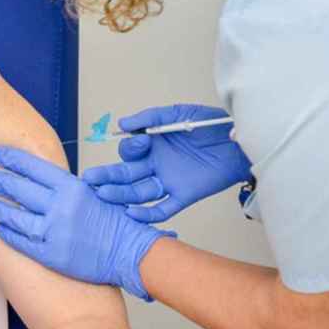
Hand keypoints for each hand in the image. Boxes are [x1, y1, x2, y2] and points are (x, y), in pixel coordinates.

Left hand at [0, 146, 174, 300]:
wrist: (130, 252)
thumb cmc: (115, 223)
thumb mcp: (92, 194)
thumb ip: (66, 188)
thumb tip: (40, 180)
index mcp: (72, 187)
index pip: (33, 168)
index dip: (12, 160)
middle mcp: (60, 207)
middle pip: (20, 189)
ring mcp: (55, 232)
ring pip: (15, 216)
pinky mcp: (52, 255)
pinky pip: (22, 242)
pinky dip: (8, 234)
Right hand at [83, 104, 251, 222]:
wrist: (238, 141)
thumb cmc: (209, 125)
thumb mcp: (178, 114)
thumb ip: (150, 118)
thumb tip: (122, 124)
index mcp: (152, 145)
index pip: (130, 151)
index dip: (131, 148)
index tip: (142, 142)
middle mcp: (156, 165)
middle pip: (126, 174)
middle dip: (108, 176)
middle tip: (91, 179)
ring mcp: (168, 181)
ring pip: (138, 192)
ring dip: (121, 194)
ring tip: (105, 194)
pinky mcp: (183, 195)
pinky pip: (162, 209)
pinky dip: (147, 214)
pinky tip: (132, 213)